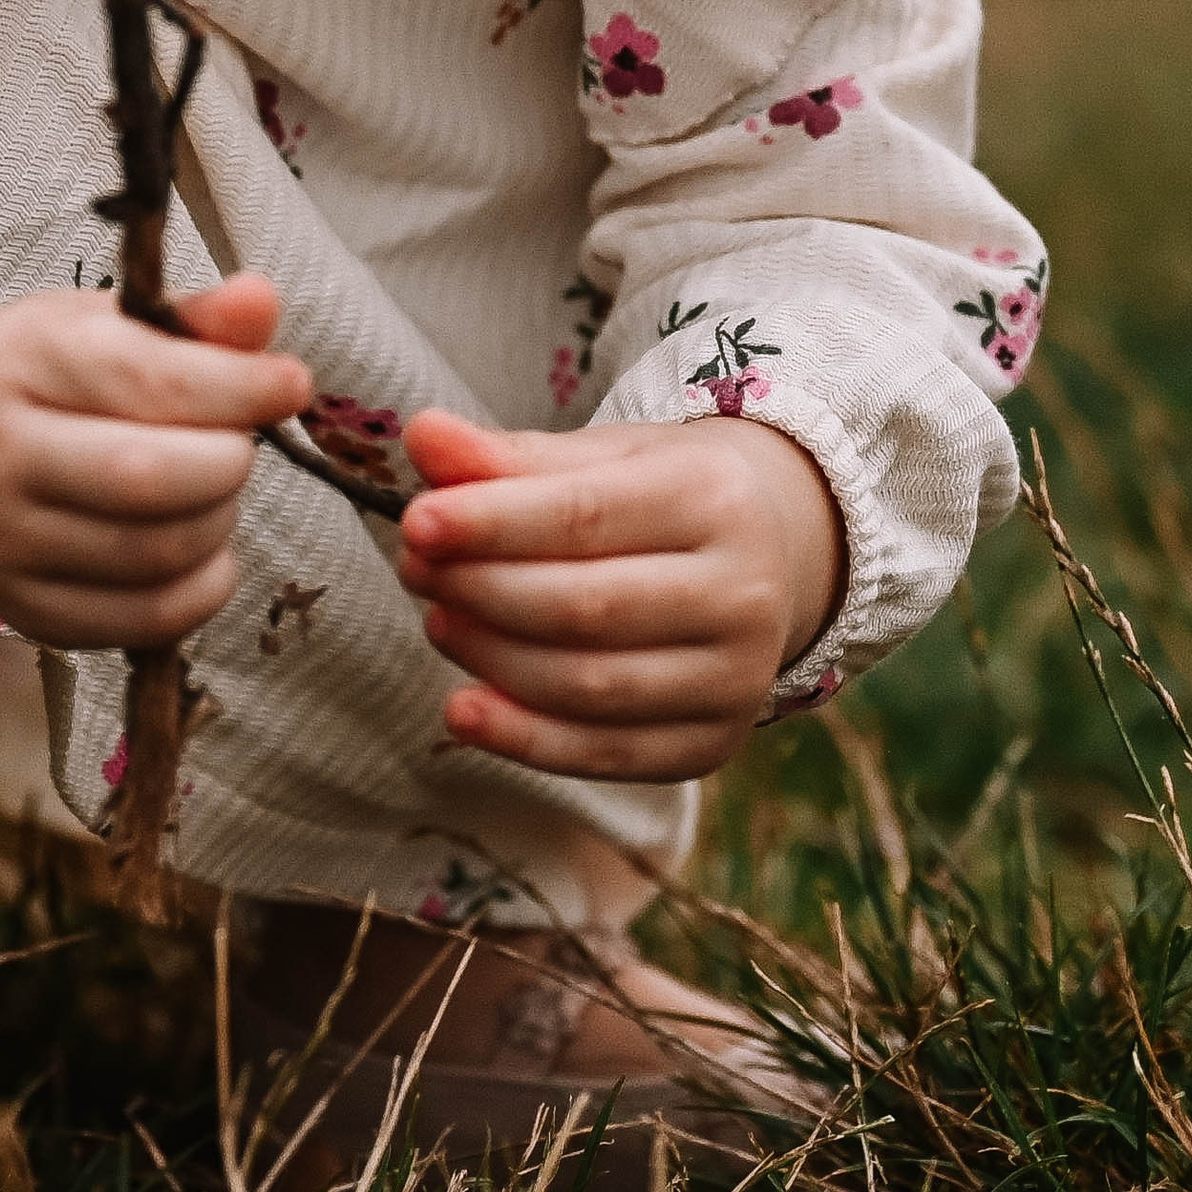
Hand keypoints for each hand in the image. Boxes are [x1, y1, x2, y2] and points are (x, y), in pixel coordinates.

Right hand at [0, 273, 311, 651]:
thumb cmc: (46, 375)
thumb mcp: (104, 322)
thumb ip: (192, 317)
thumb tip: (262, 302)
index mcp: (20, 362)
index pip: (146, 381)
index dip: (239, 386)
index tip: (291, 383)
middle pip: (147, 478)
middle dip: (227, 462)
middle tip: (236, 445)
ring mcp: (2, 543)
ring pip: (155, 553)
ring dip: (218, 522)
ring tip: (212, 490)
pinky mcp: (25, 610)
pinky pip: (146, 619)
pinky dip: (203, 589)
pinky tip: (203, 550)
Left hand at [393, 404, 844, 780]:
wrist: (775, 554)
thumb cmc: (663, 495)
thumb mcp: (599, 457)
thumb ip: (506, 456)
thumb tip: (422, 438)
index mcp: (716, 498)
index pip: (585, 517)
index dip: (491, 524)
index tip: (417, 523)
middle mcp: (743, 593)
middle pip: (584, 607)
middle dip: (480, 591)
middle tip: (416, 568)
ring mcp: (736, 678)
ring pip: (588, 686)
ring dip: (490, 659)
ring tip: (437, 619)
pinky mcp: (711, 742)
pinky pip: (604, 754)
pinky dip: (522, 739)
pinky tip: (463, 709)